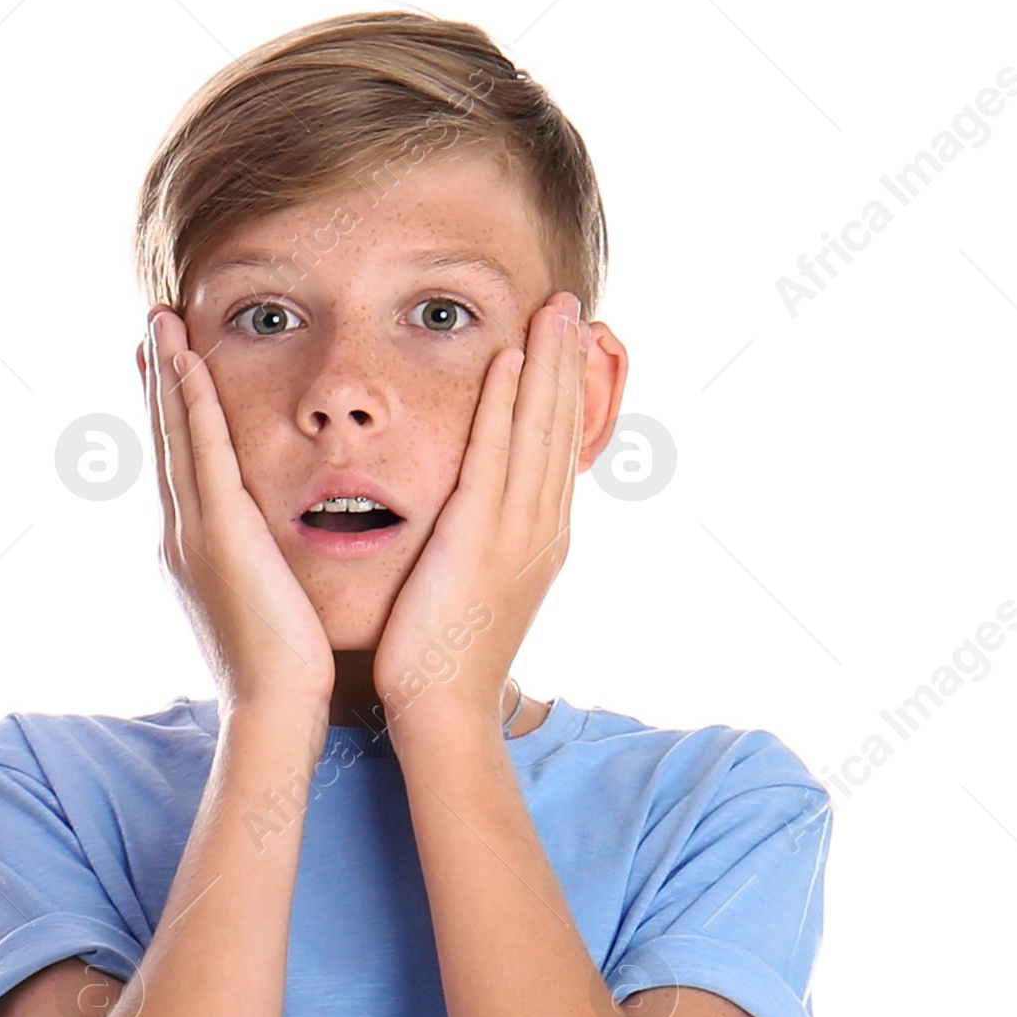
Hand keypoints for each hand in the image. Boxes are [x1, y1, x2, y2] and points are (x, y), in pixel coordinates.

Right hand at [142, 309, 336, 722]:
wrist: (275, 711)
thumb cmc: (283, 674)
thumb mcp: (266, 609)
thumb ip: (261, 574)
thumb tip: (269, 563)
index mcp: (195, 553)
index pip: (182, 469)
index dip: (172, 416)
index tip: (167, 369)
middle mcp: (182, 537)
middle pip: (167, 442)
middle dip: (157, 382)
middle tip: (150, 326)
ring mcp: (194, 534)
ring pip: (176, 436)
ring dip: (167, 375)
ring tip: (160, 321)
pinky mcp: (220, 535)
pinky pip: (203, 453)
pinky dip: (192, 403)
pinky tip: (187, 361)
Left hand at [371, 292, 589, 744]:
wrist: (445, 711)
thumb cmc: (446, 663)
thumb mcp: (479, 592)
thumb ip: (484, 549)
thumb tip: (477, 529)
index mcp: (542, 540)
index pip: (559, 451)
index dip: (566, 394)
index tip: (568, 344)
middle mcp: (542, 529)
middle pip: (562, 428)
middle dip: (567, 363)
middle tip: (571, 305)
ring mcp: (518, 531)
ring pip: (539, 430)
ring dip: (547, 364)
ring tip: (553, 309)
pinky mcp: (480, 536)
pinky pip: (495, 454)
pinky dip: (504, 405)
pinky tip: (507, 360)